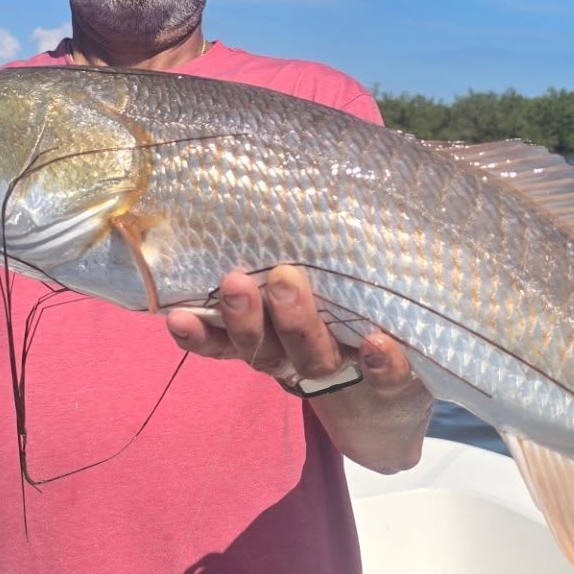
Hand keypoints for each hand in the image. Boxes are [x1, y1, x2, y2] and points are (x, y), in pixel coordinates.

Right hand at [166, 264, 417, 398]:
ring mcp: (341, 365)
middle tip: (237, 283)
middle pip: (264, 348)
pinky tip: (375, 343)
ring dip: (297, 324)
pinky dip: (378, 361)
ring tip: (288, 284)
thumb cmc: (335, 301)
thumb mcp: (302, 272)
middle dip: (246, 318)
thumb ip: (275, 249)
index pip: (223, 340)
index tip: (176, 317)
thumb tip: (245, 189)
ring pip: (311, 357)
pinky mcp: (388, 376)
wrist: (397, 384)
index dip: (199, 334)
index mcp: (268, 337)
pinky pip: (383, 374)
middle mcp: (296, 356)